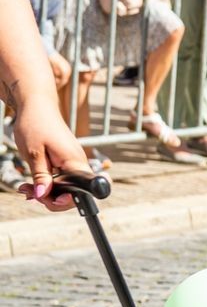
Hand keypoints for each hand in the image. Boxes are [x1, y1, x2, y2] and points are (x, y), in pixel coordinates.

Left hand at [12, 97, 89, 211]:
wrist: (37, 106)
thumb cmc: (35, 125)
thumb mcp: (33, 153)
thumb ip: (40, 176)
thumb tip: (42, 196)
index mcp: (74, 162)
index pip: (81, 191)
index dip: (65, 201)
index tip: (46, 199)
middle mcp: (78, 164)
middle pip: (72, 194)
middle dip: (50, 198)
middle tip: (29, 192)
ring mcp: (73, 163)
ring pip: (65, 188)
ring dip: (46, 191)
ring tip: (25, 187)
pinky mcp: (66, 161)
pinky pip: (61, 179)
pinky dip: (47, 183)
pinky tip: (32, 182)